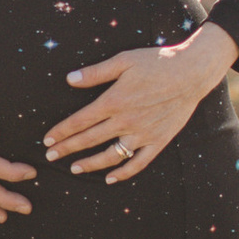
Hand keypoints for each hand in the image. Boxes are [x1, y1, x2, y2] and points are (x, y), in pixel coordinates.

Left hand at [44, 22, 237, 184]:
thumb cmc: (156, 62)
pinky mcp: (158, 141)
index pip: (80, 121)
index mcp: (113, 101)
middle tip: (50, 156)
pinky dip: (123, 172)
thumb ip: (95, 73)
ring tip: (74, 168)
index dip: (61, 132)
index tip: (47, 139)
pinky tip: (110, 178)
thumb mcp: (123, 61)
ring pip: (110, 156)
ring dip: (90, 164)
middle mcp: (125, 121)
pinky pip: (138, 163)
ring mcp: (142, 134)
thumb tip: (69, 79)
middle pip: (89, 140)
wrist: (191, 73)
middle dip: (67, 149)